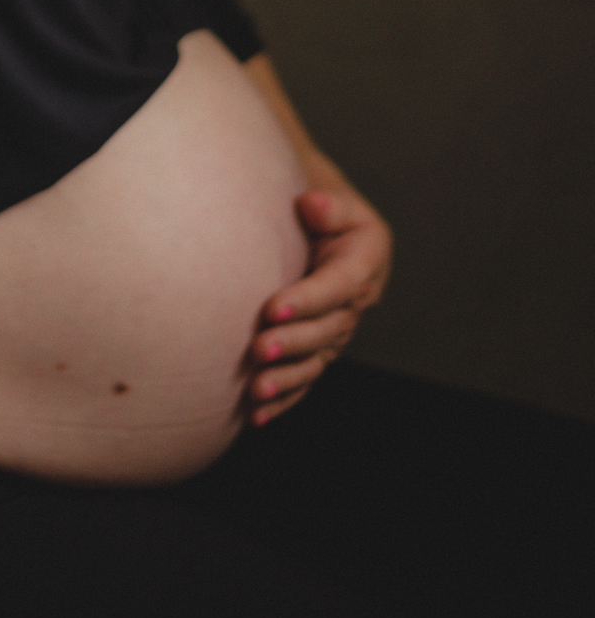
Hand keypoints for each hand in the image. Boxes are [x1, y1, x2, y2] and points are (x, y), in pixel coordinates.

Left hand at [246, 186, 392, 425]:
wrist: (323, 229)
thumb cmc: (324, 210)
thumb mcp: (337, 200)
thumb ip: (328, 204)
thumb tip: (310, 204)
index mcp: (361, 267)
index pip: (335, 287)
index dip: (306, 300)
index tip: (272, 308)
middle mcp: (351, 307)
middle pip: (324, 331)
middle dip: (292, 343)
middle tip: (259, 349)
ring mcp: (335, 334)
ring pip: (313, 363)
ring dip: (286, 379)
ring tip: (256, 390)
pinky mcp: (317, 352)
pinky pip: (303, 381)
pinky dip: (282, 400)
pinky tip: (256, 416)